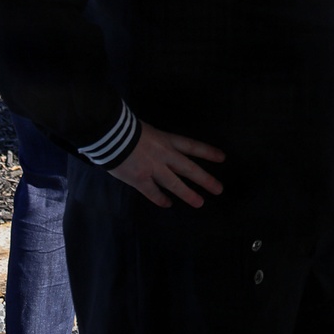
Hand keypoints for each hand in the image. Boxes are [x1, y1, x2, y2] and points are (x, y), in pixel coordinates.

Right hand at [110, 121, 224, 208]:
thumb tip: (161, 151)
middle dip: (205, 179)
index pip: (192, 146)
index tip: (222, 158)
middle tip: (219, 189)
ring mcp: (153, 168)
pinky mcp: (140, 179)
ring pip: (175, 184)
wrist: (111, 135)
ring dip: (188, 194)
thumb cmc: (128, 128)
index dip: (208, 152)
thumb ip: (157, 142)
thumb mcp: (149, 130)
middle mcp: (164, 154)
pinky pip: (154, 193)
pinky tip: (168, 204)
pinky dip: (161, 199)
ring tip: (200, 203)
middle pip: (189, 168)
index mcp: (167, 139)